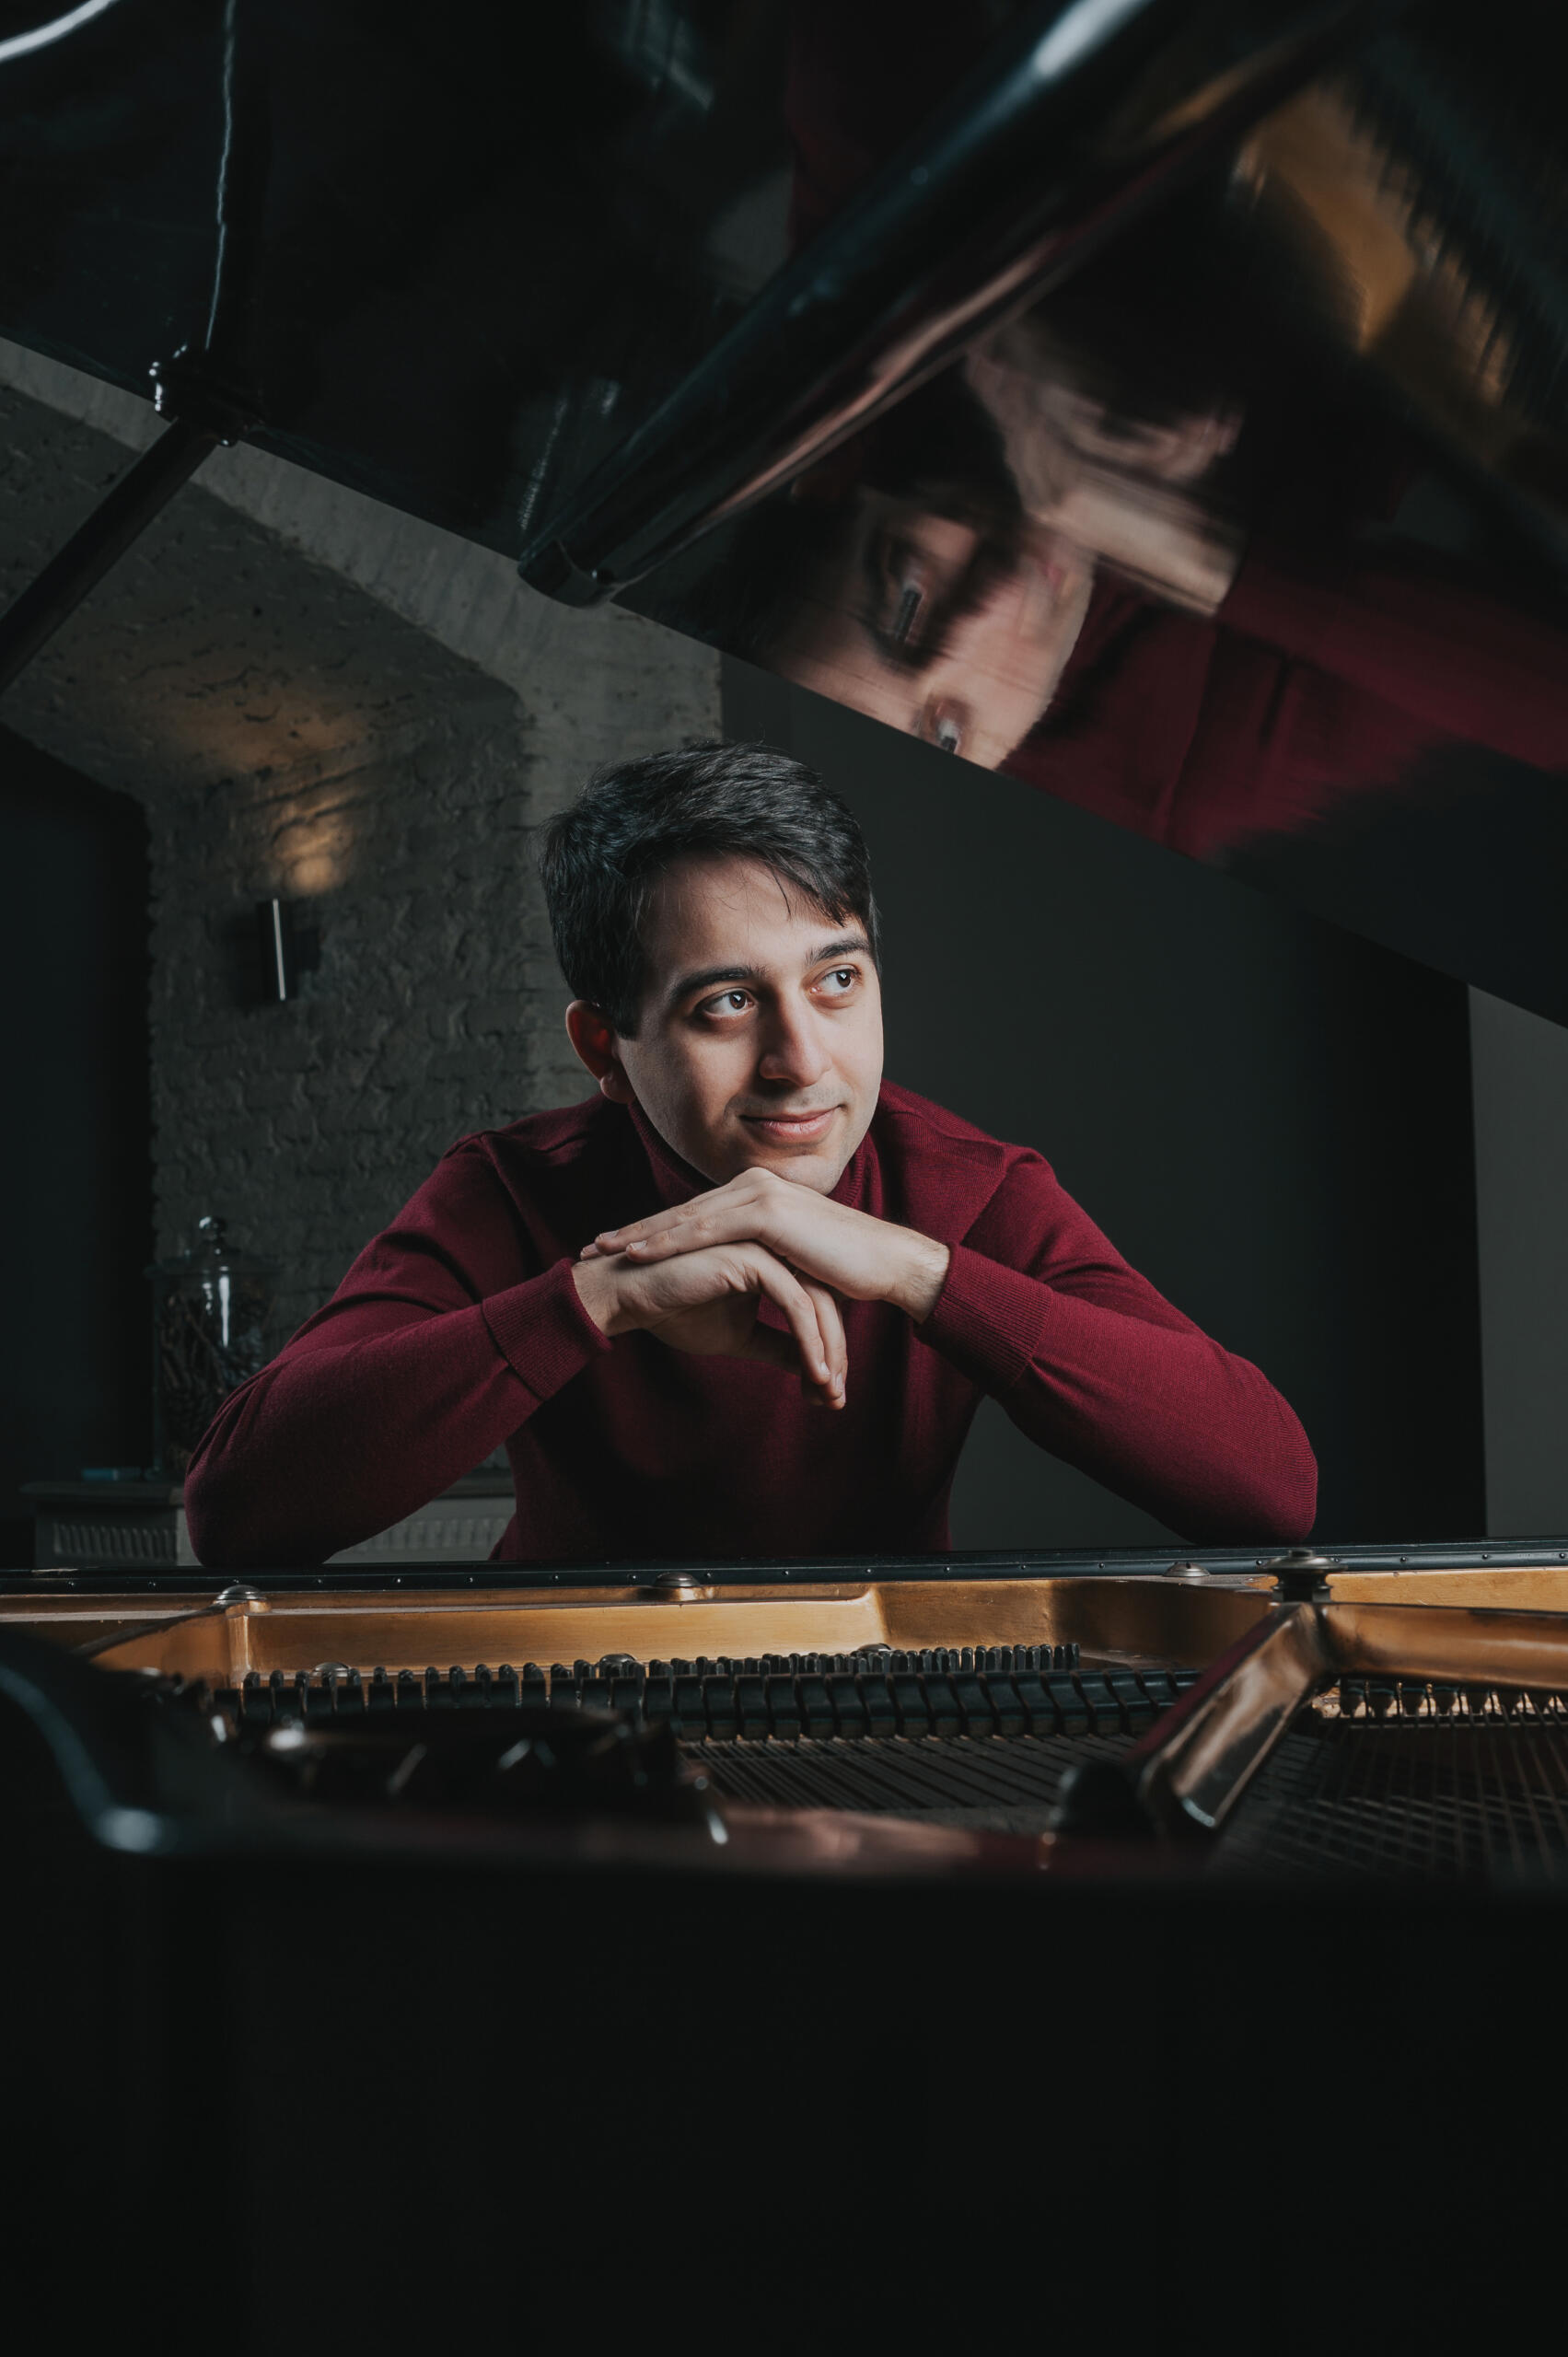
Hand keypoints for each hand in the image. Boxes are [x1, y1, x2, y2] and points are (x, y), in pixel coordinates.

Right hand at [572, 1239, 846, 1406]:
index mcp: (775, 1258)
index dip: (828, 1349)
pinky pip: (796, 1304)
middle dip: (835, 1353)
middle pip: (827, 1302)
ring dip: (828, 1352)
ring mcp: (766, 1248)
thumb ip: (777, 1345)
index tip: (831, 1393)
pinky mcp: (753, 1258)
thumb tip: (810, 1370)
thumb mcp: (739, 1336)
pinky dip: (809, 1342)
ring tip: (829, 1393)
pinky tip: (814, 1374)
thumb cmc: (676, 1310)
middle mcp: (775, 1248)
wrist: (630, 1296)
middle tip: (837, 1398)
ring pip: (817, 1303)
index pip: (818, 1302)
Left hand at [580, 1167, 950, 1324]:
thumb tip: (740, 1276)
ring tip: (603, 1252)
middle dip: (633, 1231)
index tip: (617, 1249)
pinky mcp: (766, 1212)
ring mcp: (759, 1194)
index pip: (693, 1214)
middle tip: (592, 1247)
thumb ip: (761, 1258)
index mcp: (757, 1194)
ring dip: (639, 1235)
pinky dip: (668, 1242)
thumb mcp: (790, 1260)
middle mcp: (752, 1185)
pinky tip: (638, 1255)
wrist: (888, 1265)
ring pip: (684, 1217)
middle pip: (679, 1211)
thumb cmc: (846, 1270)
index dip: (652, 1232)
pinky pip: (705, 1229)